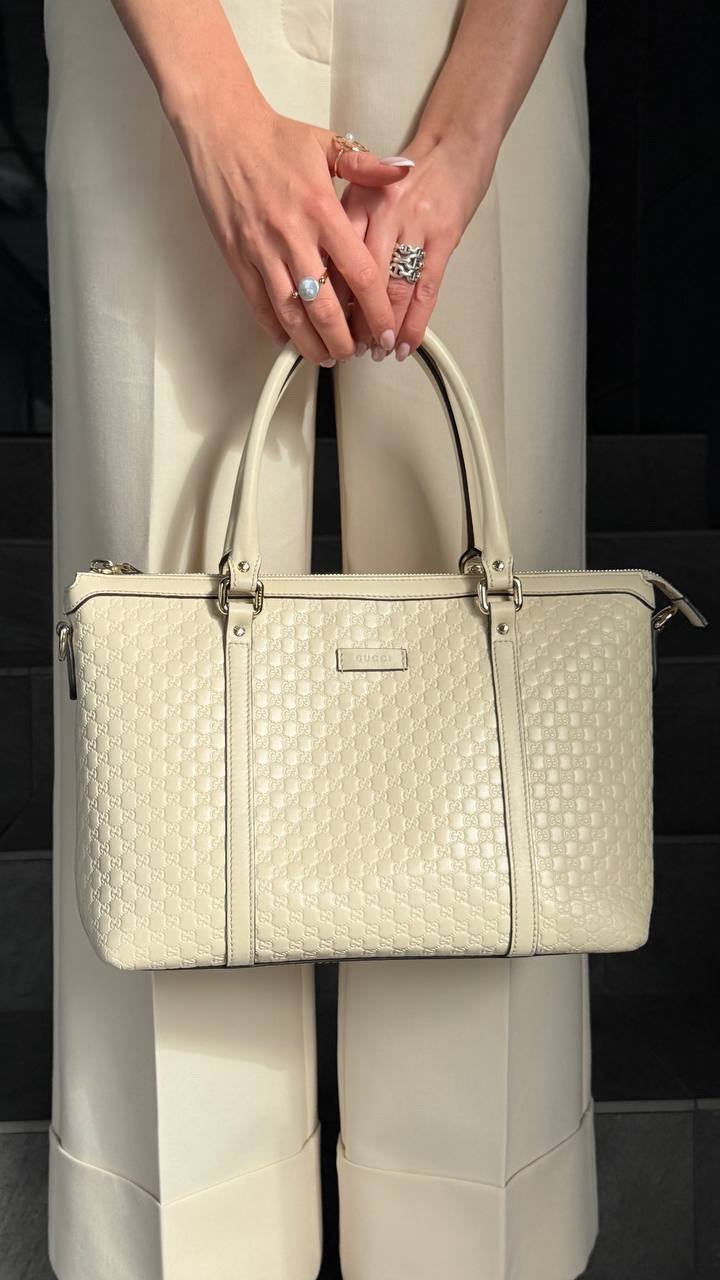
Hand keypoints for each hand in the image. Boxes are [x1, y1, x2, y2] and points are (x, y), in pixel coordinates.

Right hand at [167, 95, 412, 363]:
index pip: (359, 274)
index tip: (384, 330)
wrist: (221, 131)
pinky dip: (276, 328)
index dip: (375, 311)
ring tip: (328, 356)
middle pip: (325, 307)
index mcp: (322, 211)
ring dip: (312, 344)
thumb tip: (403, 172)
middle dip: (345, 340)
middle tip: (357, 352)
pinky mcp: (237, 258)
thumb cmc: (274, 138)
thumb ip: (368, 166)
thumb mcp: (328, 143)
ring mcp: (262, 251)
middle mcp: (293, 237)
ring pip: (291, 315)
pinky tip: (291, 339)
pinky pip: (259, 305)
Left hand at [333, 133, 496, 359]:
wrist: (454, 144)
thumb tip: (327, 278)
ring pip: (395, 289)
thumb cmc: (409, 173)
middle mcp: (384, 211)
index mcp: (358, 200)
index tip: (324, 326)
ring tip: (378, 349)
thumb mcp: (364, 188)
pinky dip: (416, 323)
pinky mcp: (444, 236)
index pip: (336, 258)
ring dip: (386, 328)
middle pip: (363, 279)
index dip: (329, 298)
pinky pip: (426, 289)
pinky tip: (407, 343)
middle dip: (356, 322)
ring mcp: (416, 224)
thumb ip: (345, 227)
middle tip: (350, 348)